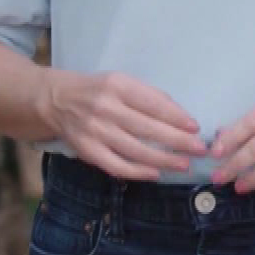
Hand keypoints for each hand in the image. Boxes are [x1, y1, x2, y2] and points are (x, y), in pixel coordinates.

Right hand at [41, 70, 208, 180]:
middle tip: (199, 149)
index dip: (176, 117)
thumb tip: (179, 115)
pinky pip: (116, 166)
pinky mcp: (87, 150)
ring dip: (163, 160)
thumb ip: (147, 95)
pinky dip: (138, 172)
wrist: (55, 100)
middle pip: (147, 128)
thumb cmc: (97, 90)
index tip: (195, 128)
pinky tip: (155, 174)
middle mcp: (105, 108)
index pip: (153, 103)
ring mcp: (94, 131)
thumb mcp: (120, 81)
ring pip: (134, 150)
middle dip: (177, 141)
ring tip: (184, 165)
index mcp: (117, 85)